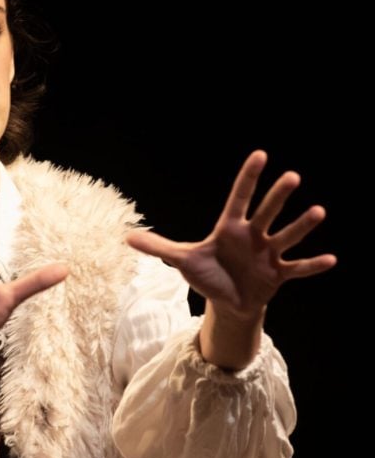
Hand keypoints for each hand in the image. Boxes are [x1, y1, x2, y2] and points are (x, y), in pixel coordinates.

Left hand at [126, 149, 336, 318]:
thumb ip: (158, 247)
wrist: (227, 301)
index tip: (261, 155)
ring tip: (318, 211)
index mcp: (230, 228)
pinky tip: (331, 259)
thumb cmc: (208, 274)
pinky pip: (298, 268)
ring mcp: (268, 254)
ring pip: (287, 236)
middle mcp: (253, 236)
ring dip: (301, 226)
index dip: (248, 179)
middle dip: (277, 197)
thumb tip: (126, 238)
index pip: (239, 198)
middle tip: (291, 177)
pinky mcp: (278, 275)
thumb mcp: (182, 261)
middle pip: (266, 212)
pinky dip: (313, 265)